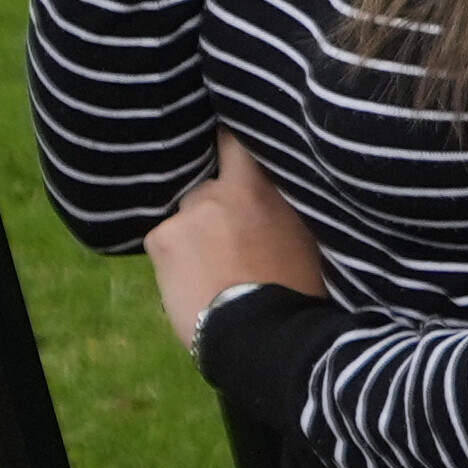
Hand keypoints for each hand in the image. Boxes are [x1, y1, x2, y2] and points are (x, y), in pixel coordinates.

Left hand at [143, 133, 327, 346]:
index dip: (227, 134)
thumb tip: (276, 196)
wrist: (263, 334)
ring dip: (192, 236)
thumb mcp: (306, 240)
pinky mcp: (162, 237)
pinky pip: (166, 242)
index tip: (224, 132)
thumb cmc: (297, 293)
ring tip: (211, 273)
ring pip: (185, 219)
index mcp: (262, 189)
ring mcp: (189, 212)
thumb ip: (283, 209)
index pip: (236, 140)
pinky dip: (176, 261)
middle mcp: (221, 191)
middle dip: (212, 207)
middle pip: (206, 187)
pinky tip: (194, 285)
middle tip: (225, 242)